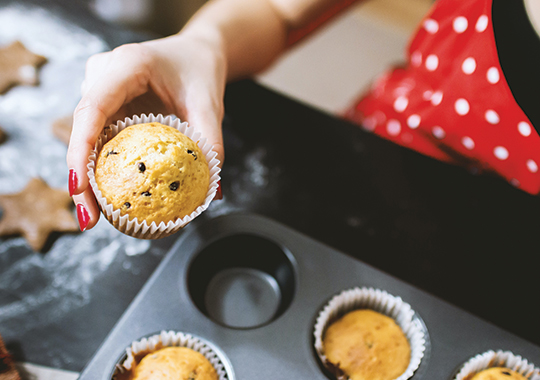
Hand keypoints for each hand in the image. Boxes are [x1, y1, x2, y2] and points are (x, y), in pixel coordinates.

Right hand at [66, 33, 225, 230]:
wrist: (195, 53)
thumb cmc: (200, 71)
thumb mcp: (210, 103)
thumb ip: (211, 142)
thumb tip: (212, 193)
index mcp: (126, 65)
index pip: (92, 108)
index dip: (80, 149)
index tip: (80, 187)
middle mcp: (103, 75)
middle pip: (82, 129)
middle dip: (80, 177)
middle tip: (88, 219)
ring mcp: (99, 89)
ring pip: (85, 137)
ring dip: (88, 177)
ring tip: (94, 217)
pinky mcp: (105, 105)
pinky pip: (98, 139)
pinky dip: (101, 167)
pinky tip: (108, 197)